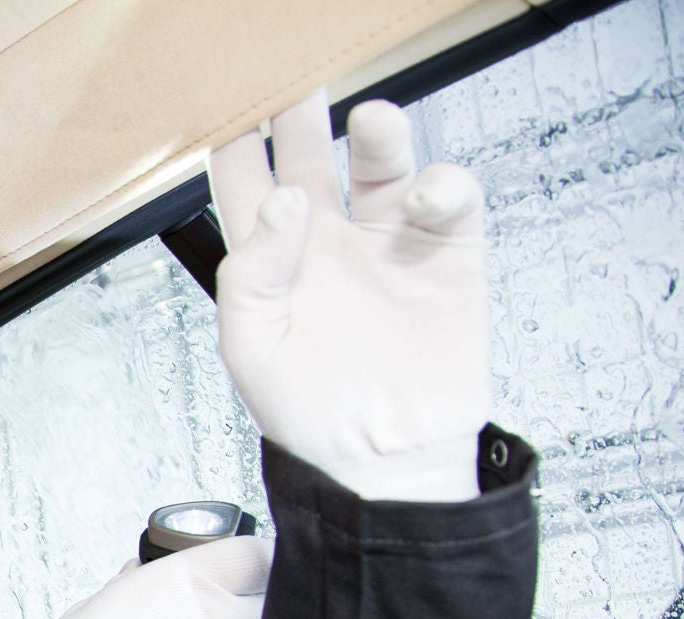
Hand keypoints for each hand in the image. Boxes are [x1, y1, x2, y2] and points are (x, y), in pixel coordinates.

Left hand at [210, 91, 487, 501]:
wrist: (381, 465)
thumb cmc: (309, 418)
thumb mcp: (252, 349)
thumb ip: (252, 274)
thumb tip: (283, 201)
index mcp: (272, 260)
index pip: (247, 186)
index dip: (239, 148)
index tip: (233, 116)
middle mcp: (328, 242)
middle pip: (313, 156)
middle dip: (304, 118)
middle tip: (300, 89)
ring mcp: (388, 244)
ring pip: (383, 164)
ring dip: (379, 134)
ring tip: (369, 122)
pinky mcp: (446, 257)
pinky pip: (450, 201)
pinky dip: (444, 185)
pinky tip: (426, 197)